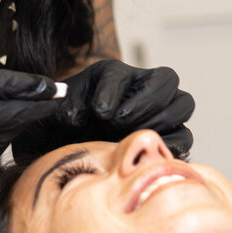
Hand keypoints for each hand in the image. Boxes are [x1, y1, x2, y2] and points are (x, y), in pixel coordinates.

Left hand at [11, 58, 193, 165]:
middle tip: (119, 123)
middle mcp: (138, 89)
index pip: (122, 73)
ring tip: (133, 138)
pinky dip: (172, 146)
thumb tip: (78, 116)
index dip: (113, 89)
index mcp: (109, 77)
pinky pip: (183, 138)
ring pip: (182, 104)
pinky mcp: (168, 140)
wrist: (60, 159)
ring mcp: (157, 114)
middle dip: (143, 102)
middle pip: (167, 80)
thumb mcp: (48, 116)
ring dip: (159, 121)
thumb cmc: (54, 134)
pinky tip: (147, 155)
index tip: (98, 111)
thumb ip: (58, 109)